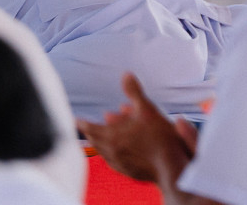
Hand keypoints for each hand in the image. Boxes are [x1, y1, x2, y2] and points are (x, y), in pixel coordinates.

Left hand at [82, 74, 198, 185]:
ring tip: (105, 135)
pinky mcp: (127, 171)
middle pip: (95, 140)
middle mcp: (110, 151)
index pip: (89, 128)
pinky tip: (119, 150)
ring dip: (102, 141)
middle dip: (92, 131)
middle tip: (88, 126)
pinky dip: (111, 152)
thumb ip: (134, 92)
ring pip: (103, 151)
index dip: (82, 123)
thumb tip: (126, 74)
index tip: (76, 120)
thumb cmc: (159, 136)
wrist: (170, 165)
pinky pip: (113, 160)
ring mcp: (118, 163)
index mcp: (111, 136)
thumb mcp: (147, 109)